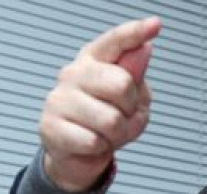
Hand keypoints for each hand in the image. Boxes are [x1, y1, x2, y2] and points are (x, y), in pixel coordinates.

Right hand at [39, 17, 161, 191]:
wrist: (77, 155)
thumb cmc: (103, 121)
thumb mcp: (128, 100)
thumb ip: (135, 75)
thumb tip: (143, 49)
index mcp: (93, 61)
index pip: (116, 42)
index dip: (135, 33)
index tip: (155, 25)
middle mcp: (73, 74)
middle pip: (122, 85)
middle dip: (130, 109)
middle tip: (120, 117)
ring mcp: (59, 99)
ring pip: (111, 120)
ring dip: (117, 134)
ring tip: (106, 133)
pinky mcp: (51, 128)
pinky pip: (95, 141)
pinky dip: (101, 149)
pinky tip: (92, 144)